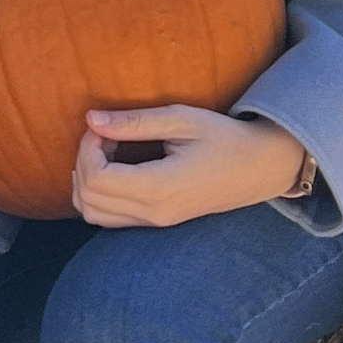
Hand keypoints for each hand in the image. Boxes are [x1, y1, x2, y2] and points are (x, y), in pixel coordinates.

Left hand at [71, 104, 311, 228]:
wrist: (259, 168)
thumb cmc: (224, 138)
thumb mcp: (181, 120)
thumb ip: (135, 122)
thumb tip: (91, 119)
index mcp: (160, 187)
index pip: (96, 178)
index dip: (87, 148)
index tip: (102, 126)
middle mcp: (154, 213)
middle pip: (88, 198)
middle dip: (83, 161)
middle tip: (104, 134)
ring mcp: (155, 222)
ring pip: (93, 214)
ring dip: (87, 180)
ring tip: (108, 151)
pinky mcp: (157, 222)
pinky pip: (109, 218)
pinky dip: (98, 194)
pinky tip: (114, 167)